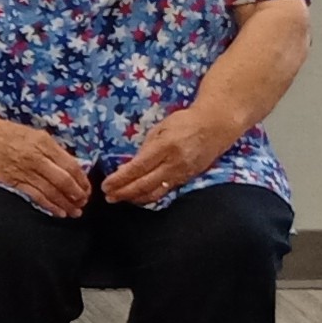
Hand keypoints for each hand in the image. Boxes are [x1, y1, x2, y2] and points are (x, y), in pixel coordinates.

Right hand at [0, 118, 92, 217]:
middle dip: (77, 194)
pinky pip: (37, 196)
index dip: (82, 180)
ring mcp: (25, 170)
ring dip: (66, 204)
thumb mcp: (33, 134)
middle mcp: (37, 157)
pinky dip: (50, 206)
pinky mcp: (14, 181)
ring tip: (75, 212)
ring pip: (52, 191)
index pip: (71, 165)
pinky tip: (58, 212)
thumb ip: (51, 149)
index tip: (87, 189)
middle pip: (64, 180)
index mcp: (45, 143)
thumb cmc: (6, 133)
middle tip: (83, 202)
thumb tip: (70, 167)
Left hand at [102, 107, 235, 206]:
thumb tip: (129, 166)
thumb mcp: (161, 128)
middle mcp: (174, 164)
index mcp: (165, 147)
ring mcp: (182, 174)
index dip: (120, 179)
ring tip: (119, 199)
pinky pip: (166, 191)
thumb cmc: (184, 123)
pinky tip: (138, 197)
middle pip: (145, 184)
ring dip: (135, 198)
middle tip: (108, 197)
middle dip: (124, 193)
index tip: (106, 185)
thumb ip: (145, 148)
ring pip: (155, 192)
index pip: (138, 168)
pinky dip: (149, 195)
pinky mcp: (187, 179)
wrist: (215, 127)